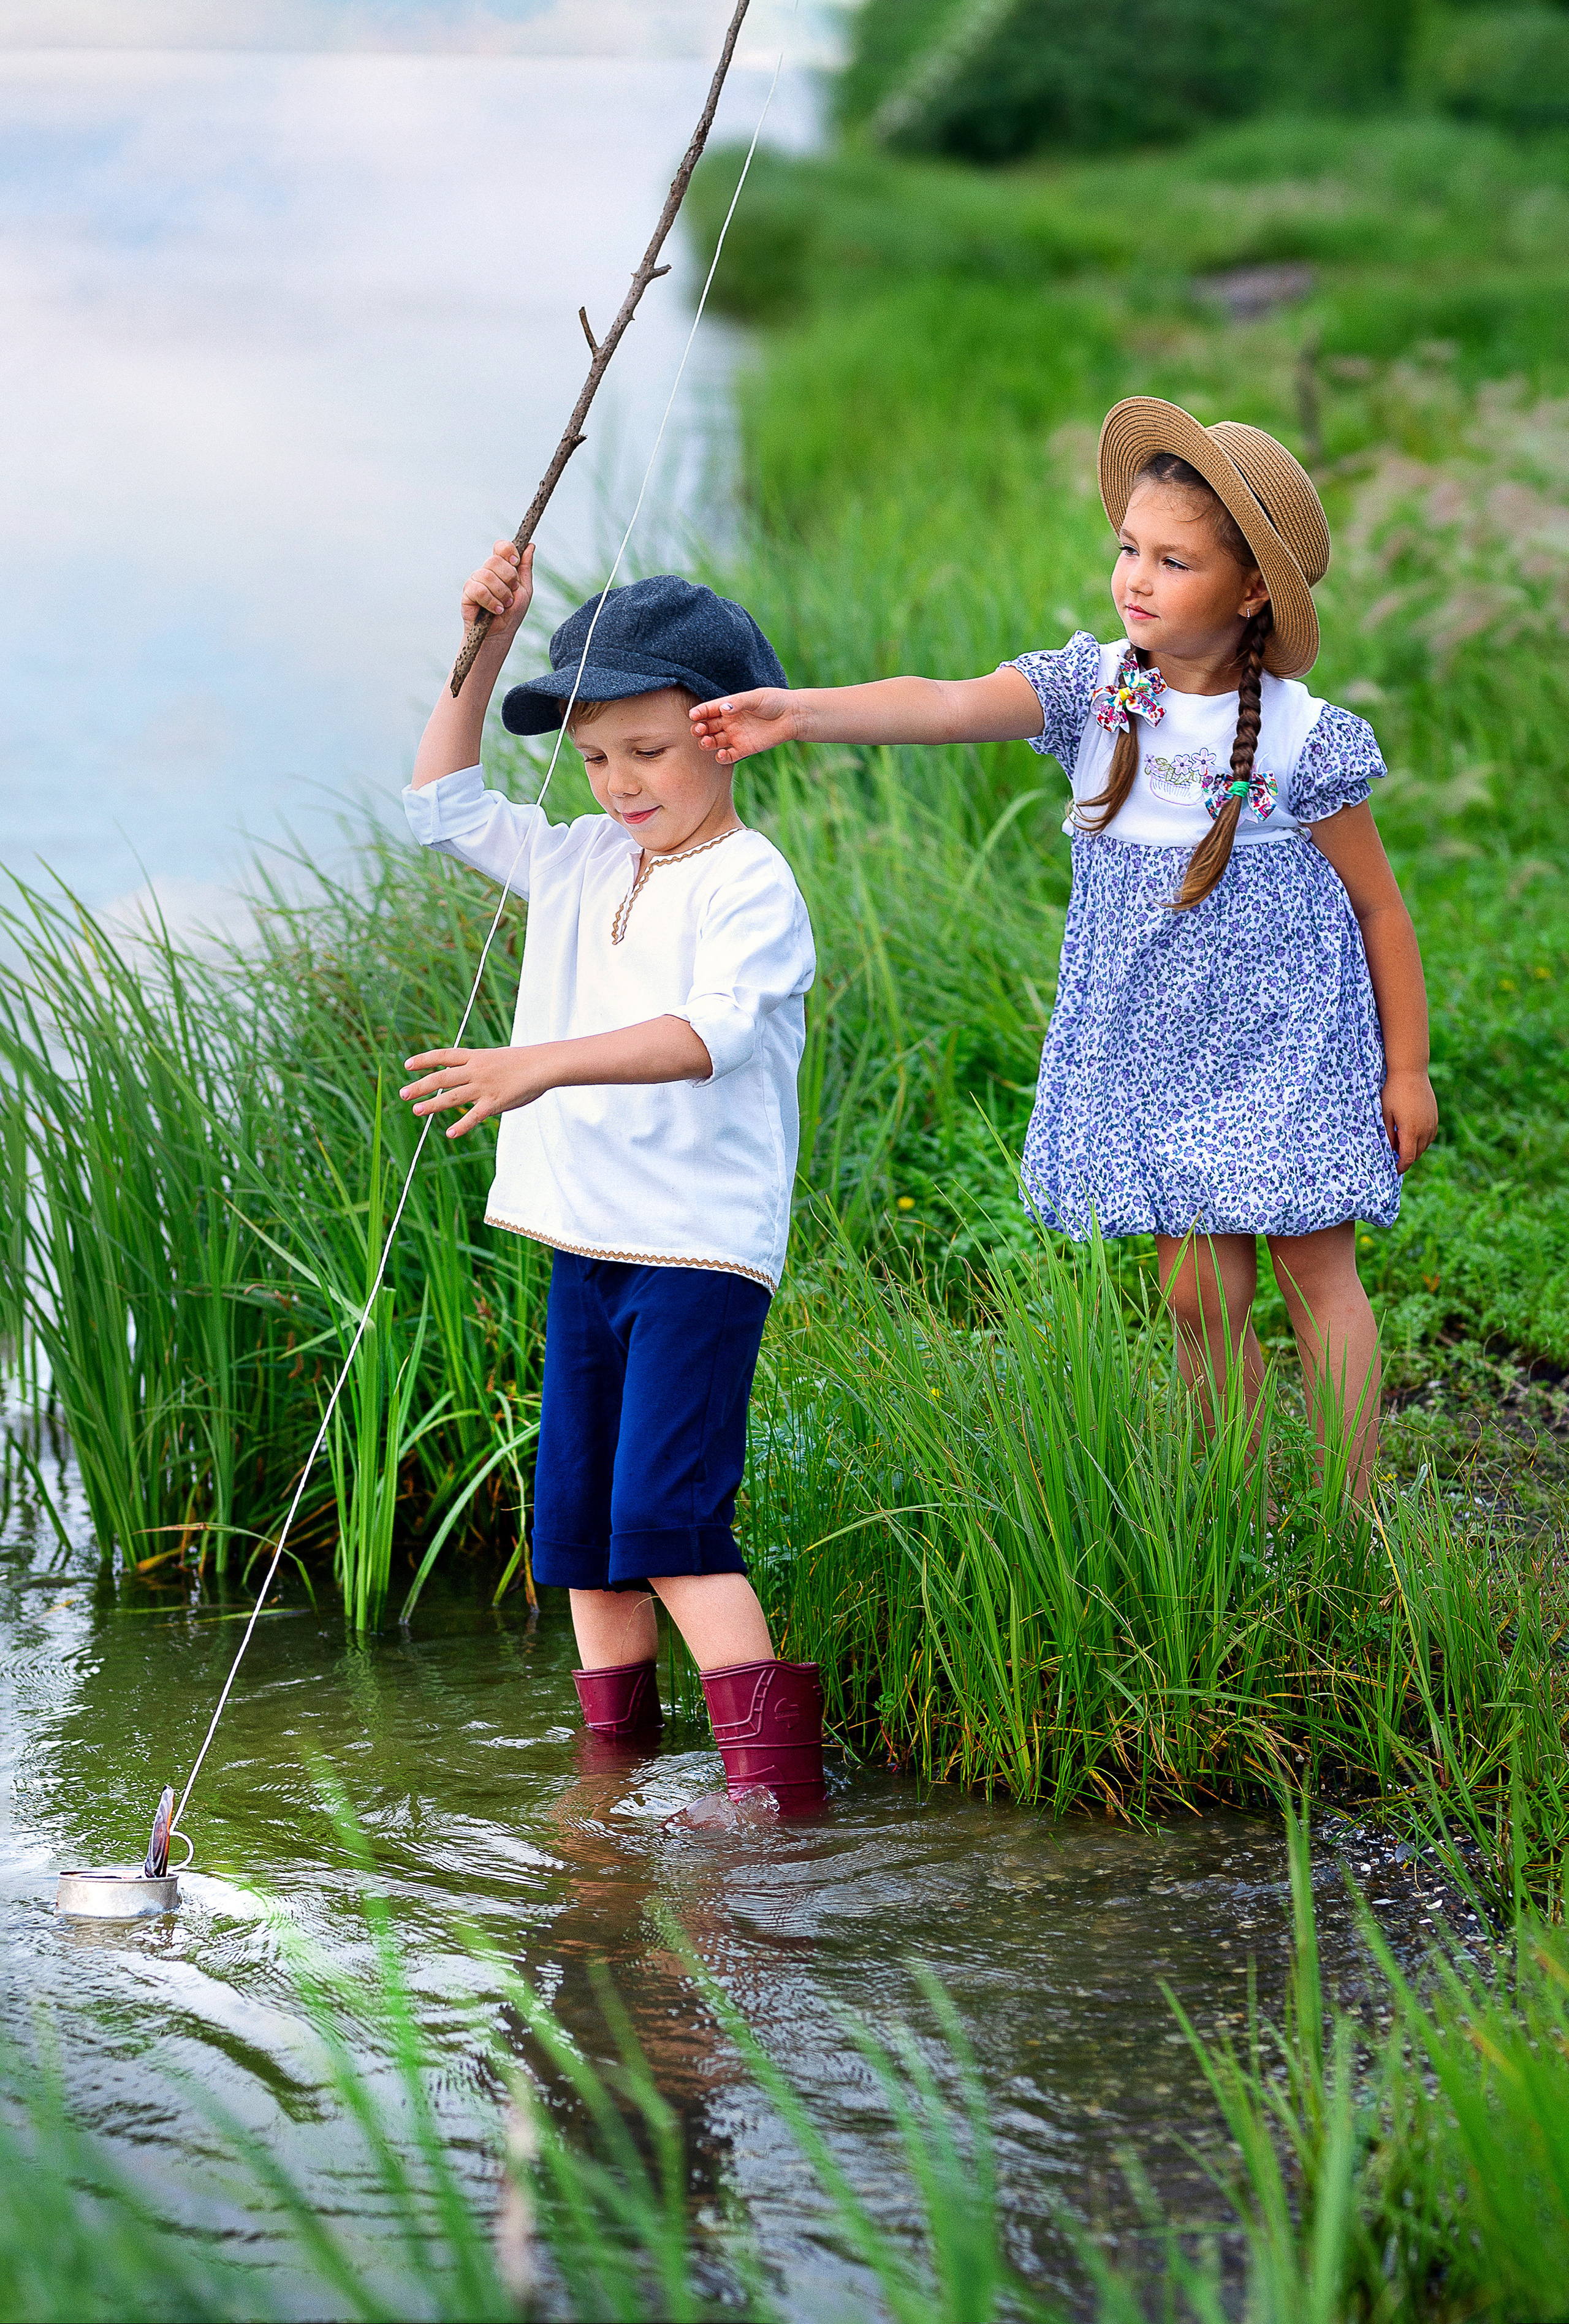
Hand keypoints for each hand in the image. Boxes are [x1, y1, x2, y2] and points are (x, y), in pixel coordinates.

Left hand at [400, 1046, 548, 1138]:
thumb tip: (462, 1077)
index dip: (424, 1060)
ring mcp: (483, 1087)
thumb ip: (478, 1068)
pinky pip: (474, 1116)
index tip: (407, 1065)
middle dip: (420, 1086)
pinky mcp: (494, 1102)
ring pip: (452, 1097)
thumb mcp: (495, 1058)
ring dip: (432, 1104)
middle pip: (441, 1078)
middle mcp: (475, 1071)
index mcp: (475, 1057)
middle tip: (403, 1094)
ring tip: (416, 1111)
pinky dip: (462, 1125)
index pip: (443, 1056)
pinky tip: (450, 1133)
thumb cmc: (523, 1063)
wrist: (543, 1065)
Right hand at [461, 541, 533, 647]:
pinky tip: (496, 610)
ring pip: (487, 575)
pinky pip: (479, 590)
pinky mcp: (467, 593)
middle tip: (511, 595)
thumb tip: (530, 546)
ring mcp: (475, 580)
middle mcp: (487, 571)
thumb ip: (526, 568)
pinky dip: (491, 602)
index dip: (508, 551)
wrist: (501, 634)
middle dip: (508, 579)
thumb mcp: (525, 590)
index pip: (501, 547)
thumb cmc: (512, 613)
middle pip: (495, 560)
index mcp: (501, 567)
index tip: (516, 563)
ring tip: (504, 606)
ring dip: (501, 594)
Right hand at [689, 687, 796, 765]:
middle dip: (700, 729)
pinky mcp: (744, 749)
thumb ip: (739, 702)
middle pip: (708, 727)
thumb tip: (723, 709)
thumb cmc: (774, 702)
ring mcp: (736, 736)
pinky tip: (721, 755)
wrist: (792, 716)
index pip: (709, 710)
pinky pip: (729, 756)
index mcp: (729, 706)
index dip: (700, 713)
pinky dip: (722, 757)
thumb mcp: (755, 698)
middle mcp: (730, 722)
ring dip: (708, 743)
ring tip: (706, 742)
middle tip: (698, 730)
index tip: (693, 716)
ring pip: (715, 741)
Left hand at [1381, 1067, 1437, 1172]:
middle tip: (1393, 1158)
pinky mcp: (1435, 1116)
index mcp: (1410, 1131)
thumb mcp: (1385, 1114)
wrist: (1411, 1072)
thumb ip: (1387, 1134)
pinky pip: (1429, 1136)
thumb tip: (1389, 1150)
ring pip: (1424, 1146)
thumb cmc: (1393, 1092)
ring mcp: (1432, 1123)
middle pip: (1417, 1154)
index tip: (1393, 1171)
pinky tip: (1411, 1135)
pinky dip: (1421, 1140)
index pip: (1408, 1158)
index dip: (1401, 1167)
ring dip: (1414, 1150)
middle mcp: (1424, 1129)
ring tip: (1400, 1146)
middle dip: (1406, 1159)